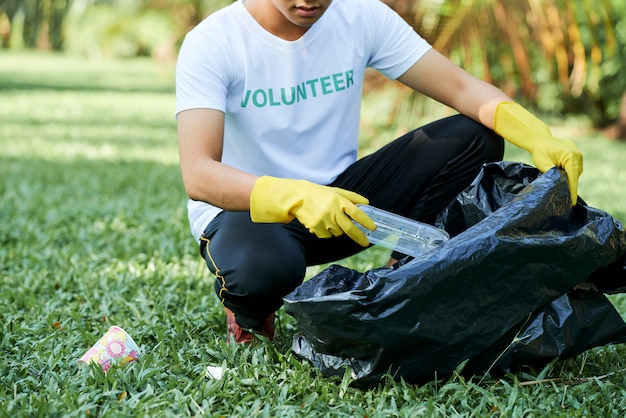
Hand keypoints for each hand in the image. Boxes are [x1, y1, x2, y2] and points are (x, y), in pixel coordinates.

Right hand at [250, 176, 375, 245]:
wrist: (298, 197)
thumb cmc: (319, 194)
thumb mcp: (336, 191)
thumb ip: (352, 197)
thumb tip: (367, 203)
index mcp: (339, 201)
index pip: (356, 213)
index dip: (366, 221)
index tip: (373, 228)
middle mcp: (332, 211)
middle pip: (349, 228)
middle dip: (359, 237)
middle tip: (366, 243)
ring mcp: (323, 220)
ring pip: (338, 233)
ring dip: (338, 230)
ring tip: (330, 219)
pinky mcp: (315, 227)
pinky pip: (327, 235)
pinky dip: (327, 232)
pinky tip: (321, 222)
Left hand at [493, 102, 582, 203]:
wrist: (539, 139)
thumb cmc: (539, 152)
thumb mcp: (543, 164)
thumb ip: (552, 174)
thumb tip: (558, 186)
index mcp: (571, 157)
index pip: (573, 178)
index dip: (572, 191)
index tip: (572, 203)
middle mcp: (578, 155)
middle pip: (575, 176)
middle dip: (569, 185)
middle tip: (562, 196)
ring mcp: (578, 154)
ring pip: (575, 172)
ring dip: (568, 178)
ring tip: (558, 182)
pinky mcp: (576, 154)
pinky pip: (574, 167)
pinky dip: (568, 172)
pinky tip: (561, 175)